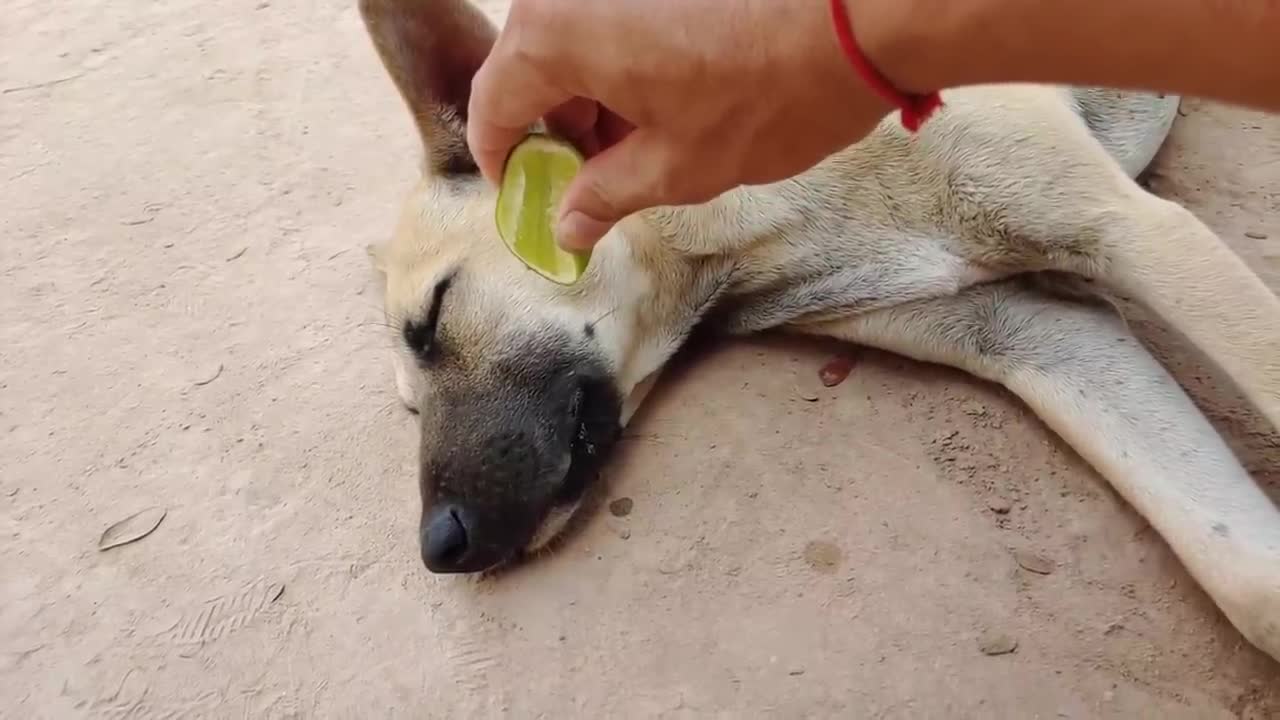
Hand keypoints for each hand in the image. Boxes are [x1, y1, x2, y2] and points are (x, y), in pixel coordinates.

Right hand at [466, 0, 896, 250]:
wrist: (861, 16)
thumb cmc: (769, 94)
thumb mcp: (676, 167)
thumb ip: (604, 196)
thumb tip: (568, 224)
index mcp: (555, 36)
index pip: (495, 105)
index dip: (504, 159)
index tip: (527, 193)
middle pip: (532, 65)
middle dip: (558, 128)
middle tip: (595, 179)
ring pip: (576, 38)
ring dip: (594, 94)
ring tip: (644, 143)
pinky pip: (616, 15)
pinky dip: (625, 59)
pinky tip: (670, 95)